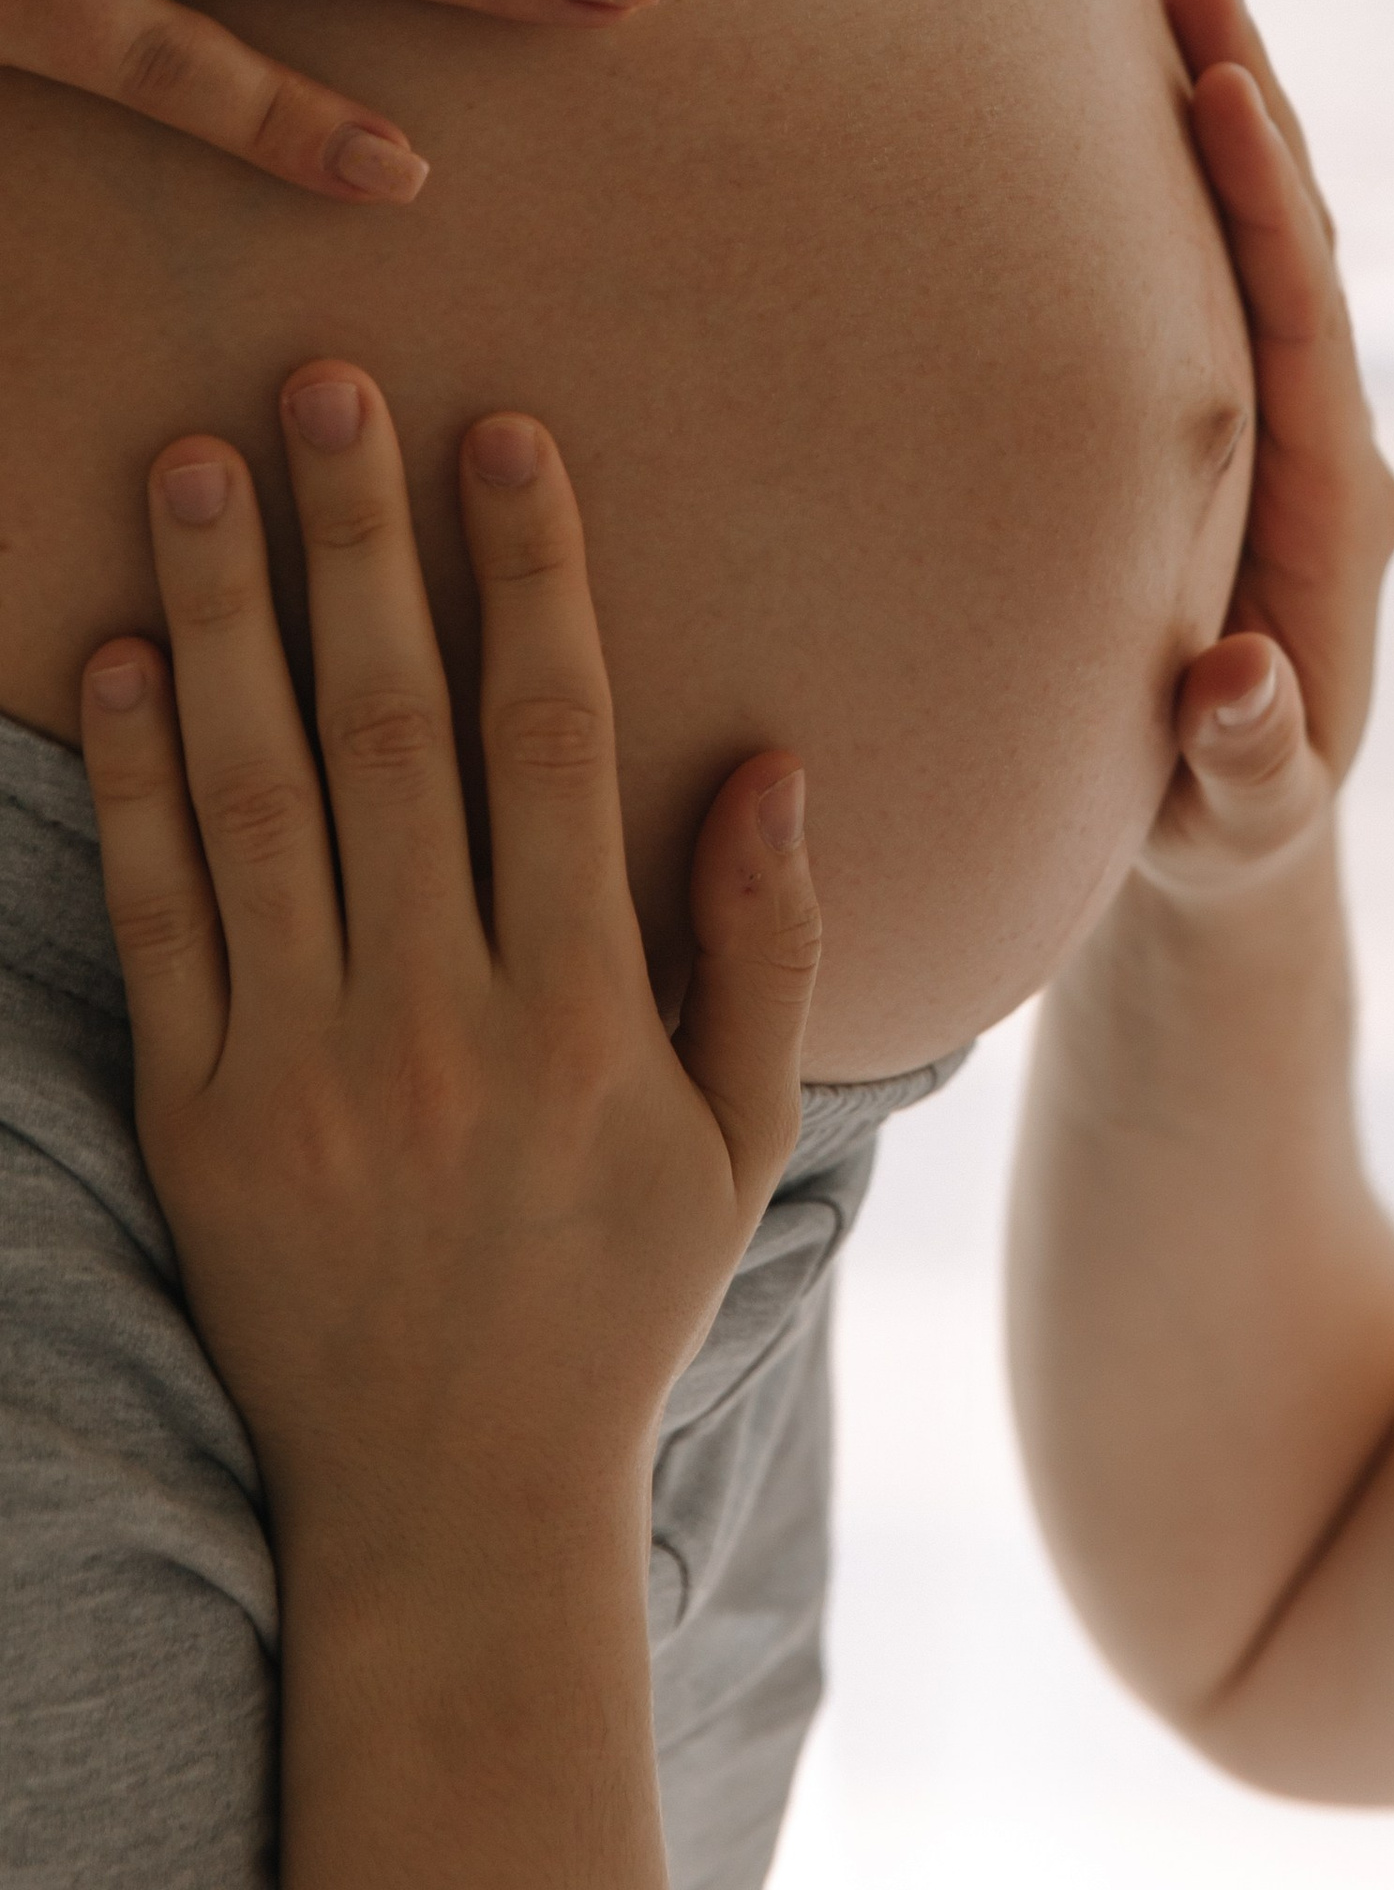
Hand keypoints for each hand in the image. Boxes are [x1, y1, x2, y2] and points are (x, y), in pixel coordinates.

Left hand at [78, 363, 818, 1558]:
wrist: (448, 1505)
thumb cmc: (615, 1301)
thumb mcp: (740, 1137)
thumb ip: (767, 946)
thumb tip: (778, 761)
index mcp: (579, 1013)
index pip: (547, 741)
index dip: (527, 576)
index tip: (499, 439)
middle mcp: (430, 1022)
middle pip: (387, 730)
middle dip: (358, 543)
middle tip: (323, 385)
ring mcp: (293, 1068)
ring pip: (253, 796)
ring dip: (221, 617)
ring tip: (190, 468)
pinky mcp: (188, 1118)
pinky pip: (154, 919)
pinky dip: (133, 783)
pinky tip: (118, 662)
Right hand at [1140, 0, 1393, 898]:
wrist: (1221, 840)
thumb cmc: (1215, 835)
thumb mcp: (1233, 823)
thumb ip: (1249, 761)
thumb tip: (1239, 683)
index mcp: (1339, 516)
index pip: (1309, 330)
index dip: (1269, 208)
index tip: (1221, 89)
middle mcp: (1325, 441)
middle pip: (1298, 239)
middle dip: (1250, 96)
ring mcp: (1281, 418)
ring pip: (1261, 234)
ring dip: (1223, 100)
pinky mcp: (1230, 415)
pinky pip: (1212, 268)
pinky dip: (1185, 169)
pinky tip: (1137, 70)